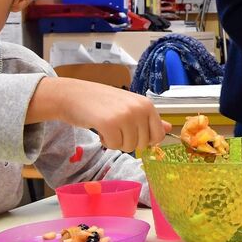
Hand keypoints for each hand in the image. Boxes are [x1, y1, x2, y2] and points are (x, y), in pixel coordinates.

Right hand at [28, 77, 170, 153]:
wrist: (73, 94)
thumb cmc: (102, 101)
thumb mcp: (129, 106)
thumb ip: (148, 118)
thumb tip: (168, 128)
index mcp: (147, 104)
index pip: (158, 135)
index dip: (145, 140)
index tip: (132, 133)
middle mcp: (139, 109)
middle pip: (142, 144)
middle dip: (127, 141)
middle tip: (115, 127)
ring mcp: (125, 116)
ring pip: (129, 147)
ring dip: (116, 141)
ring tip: (107, 125)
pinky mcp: (109, 124)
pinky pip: (114, 145)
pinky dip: (106, 141)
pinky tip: (99, 128)